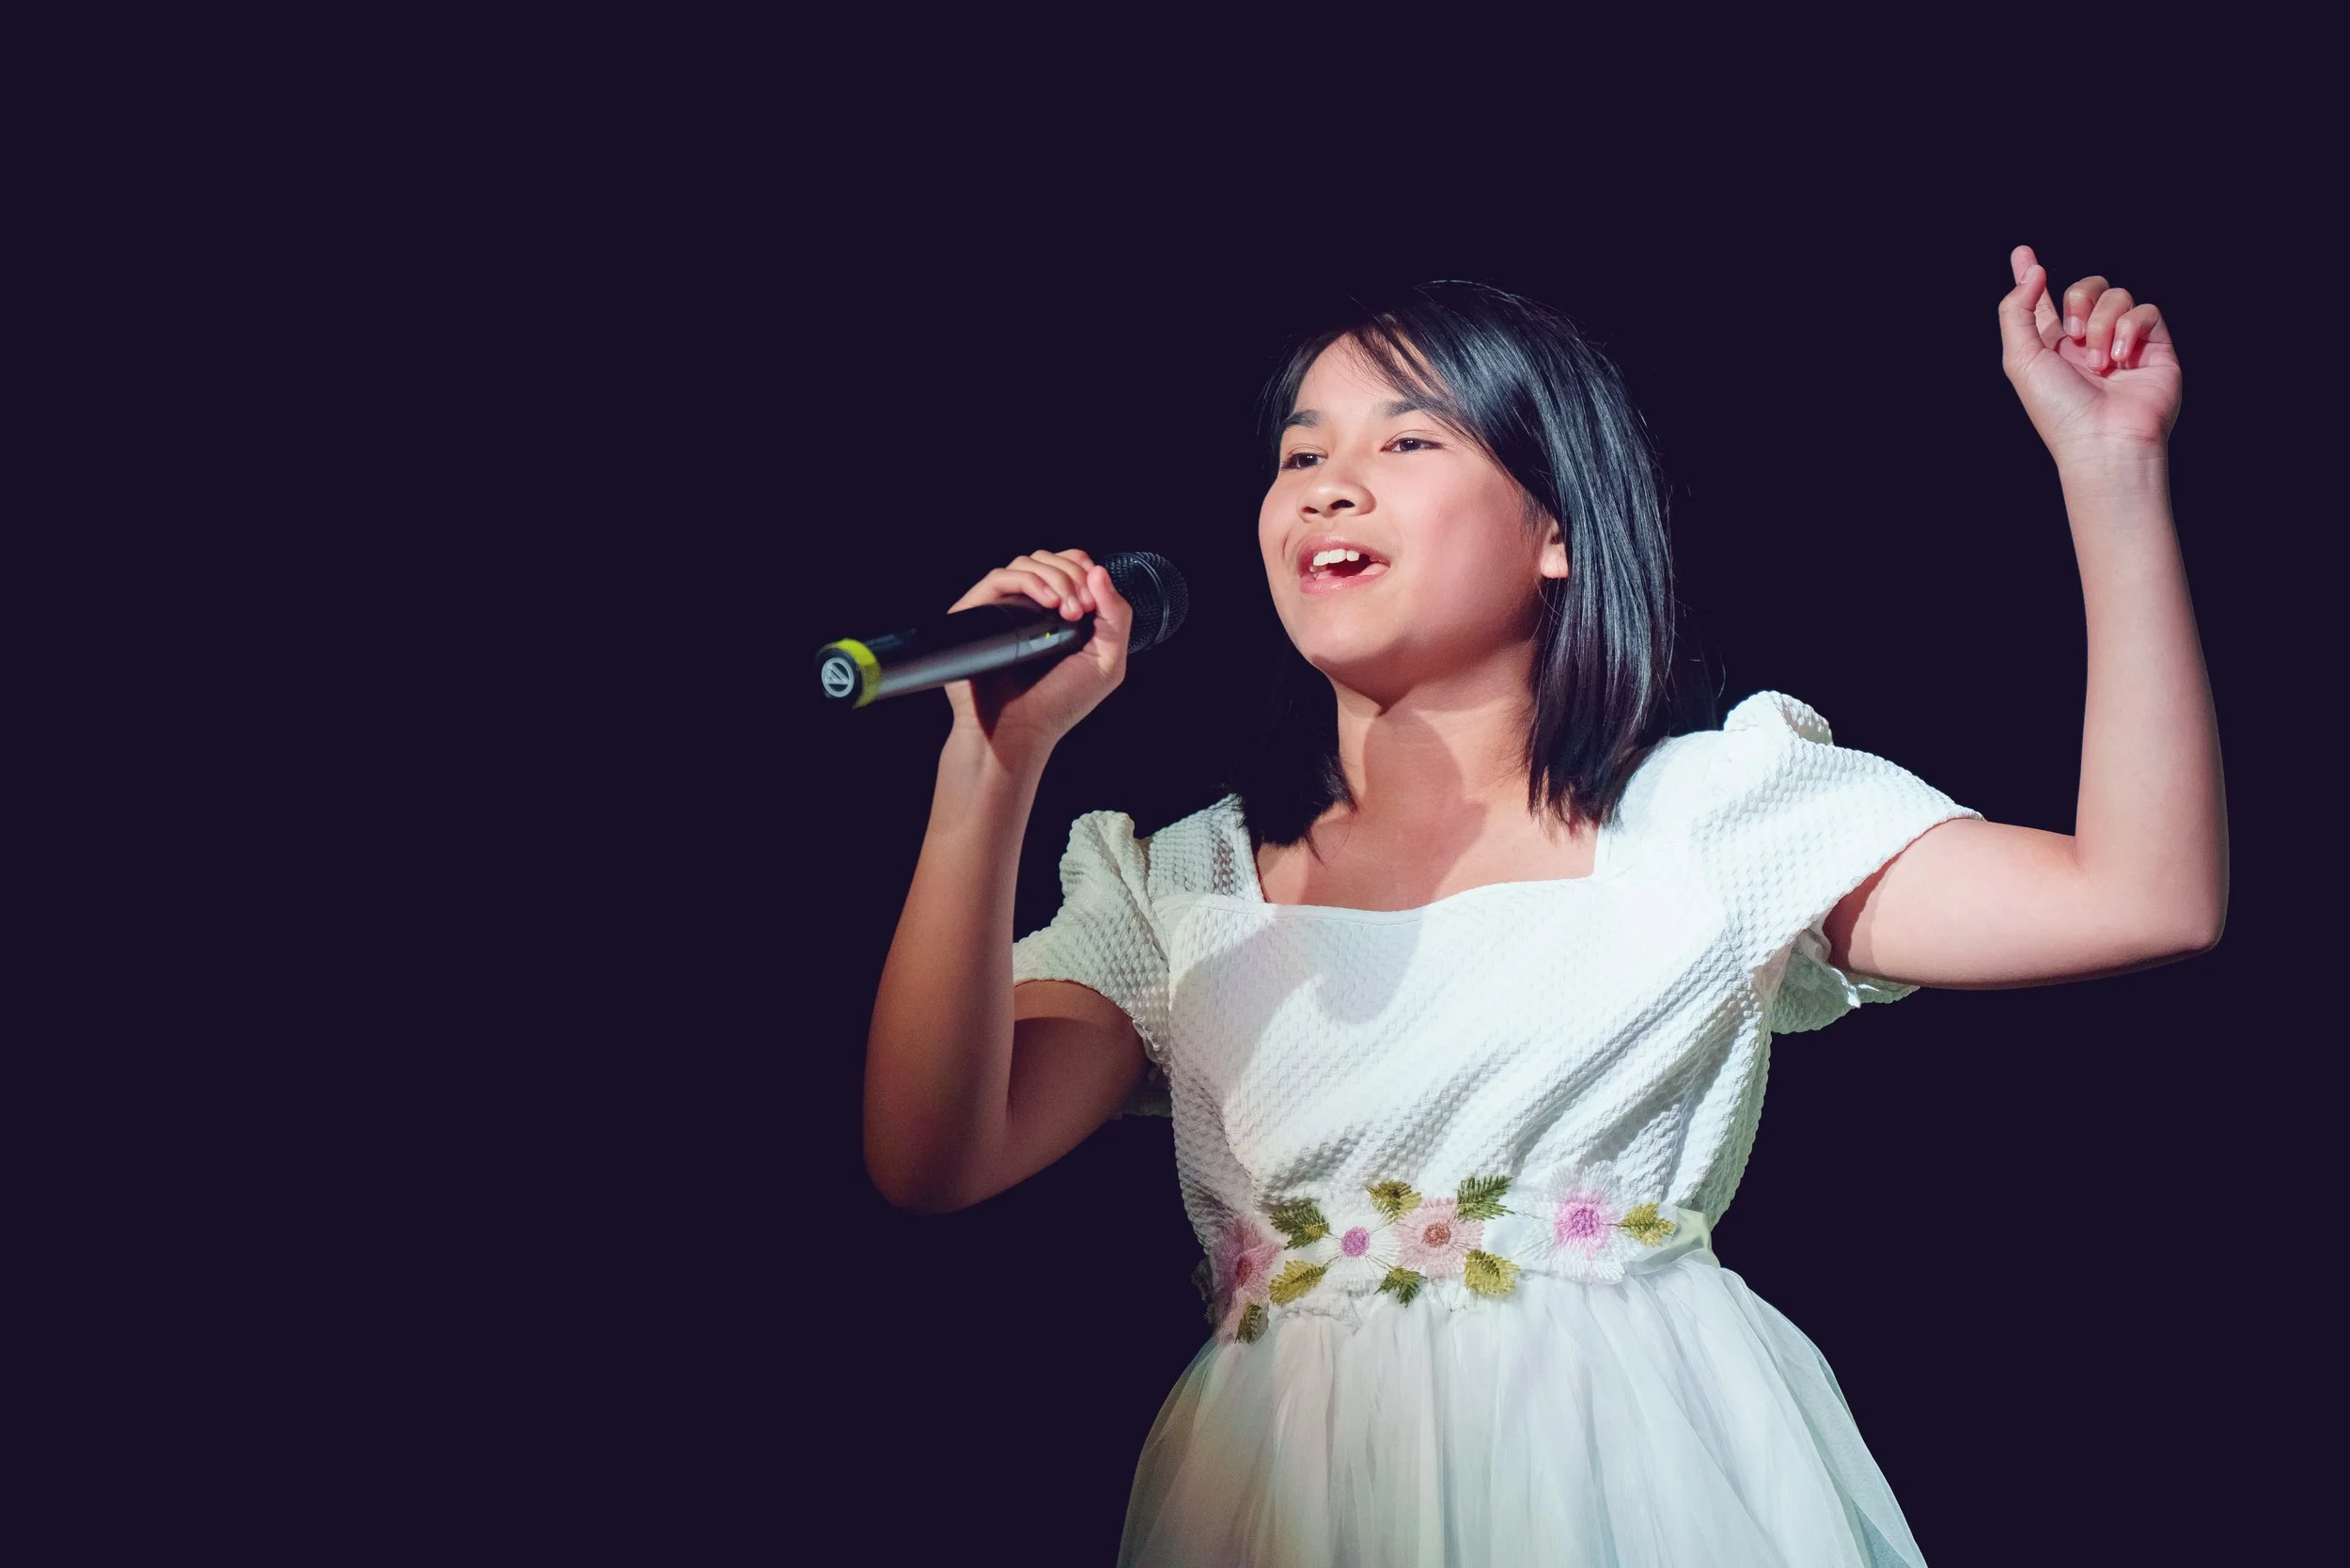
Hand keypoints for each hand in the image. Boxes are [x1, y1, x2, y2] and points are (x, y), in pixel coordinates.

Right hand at [941, 549, 1132, 762]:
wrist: (1018, 733)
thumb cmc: (1059, 704)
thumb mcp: (1106, 661)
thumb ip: (1117, 616)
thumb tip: (1099, 571)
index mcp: (1057, 613)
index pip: (1069, 566)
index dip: (1084, 569)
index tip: (1093, 600)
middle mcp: (1028, 607)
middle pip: (1049, 559)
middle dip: (1073, 576)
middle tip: (1081, 610)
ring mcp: (1002, 609)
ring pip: (1025, 563)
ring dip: (1055, 578)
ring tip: (1067, 611)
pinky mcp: (976, 614)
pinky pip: (998, 578)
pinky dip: (1028, 581)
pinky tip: (1048, 603)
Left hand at [1998, 245, 2181, 460]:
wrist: (2104, 439)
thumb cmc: (2058, 408)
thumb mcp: (2021, 359)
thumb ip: (2017, 311)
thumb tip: (2034, 270)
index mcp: (2051, 346)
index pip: (2044, 302)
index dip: (2031, 277)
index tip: (2023, 253)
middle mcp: (2086, 342)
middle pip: (2086, 287)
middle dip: (2078, 300)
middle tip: (2071, 336)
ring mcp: (2122, 342)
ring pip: (2117, 295)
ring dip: (2101, 325)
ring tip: (2098, 363)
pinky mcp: (2155, 346)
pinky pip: (2146, 310)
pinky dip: (2129, 329)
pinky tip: (2120, 358)